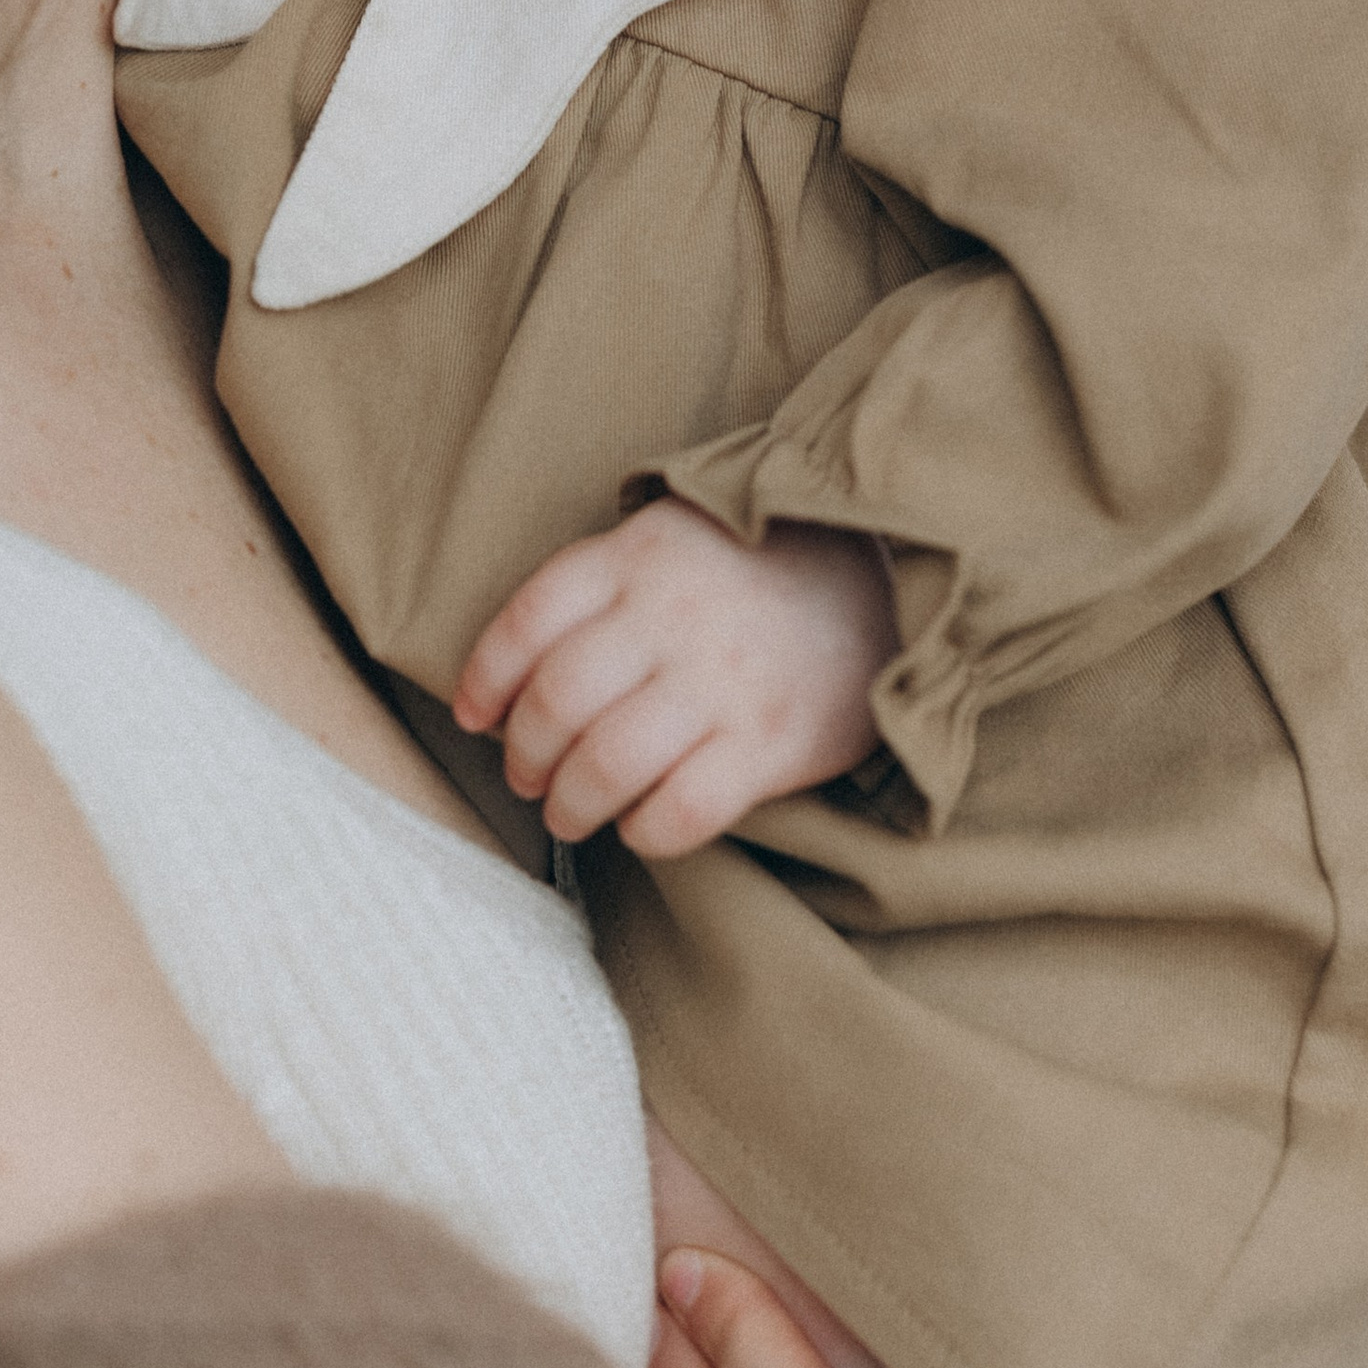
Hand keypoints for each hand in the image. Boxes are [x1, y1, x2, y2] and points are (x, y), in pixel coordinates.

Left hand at [451, 497, 895, 855]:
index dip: (485, 680)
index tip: (476, 718)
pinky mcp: (770, 742)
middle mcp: (672, 616)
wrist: (891, 584)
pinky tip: (643, 825)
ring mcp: (722, 682)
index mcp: (640, 556)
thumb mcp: (675, 537)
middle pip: (556, 701)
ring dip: (572, 804)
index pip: (528, 622)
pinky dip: (646, 831)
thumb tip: (512, 676)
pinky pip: (682, 809)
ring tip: (573, 813)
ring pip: (606, 763)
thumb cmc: (763, 570)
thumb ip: (602, 583)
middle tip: (530, 780)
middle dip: (525, 756)